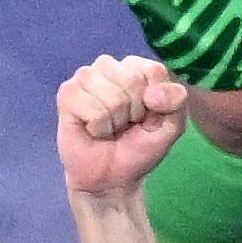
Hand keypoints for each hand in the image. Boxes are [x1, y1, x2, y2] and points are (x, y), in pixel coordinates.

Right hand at [59, 54, 190, 199]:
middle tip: (127, 124)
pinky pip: (93, 110)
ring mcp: (85, 77)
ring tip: (110, 127)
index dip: (158, 100)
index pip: (154, 70)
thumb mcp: (171, 126)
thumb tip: (154, 93)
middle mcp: (109, 67)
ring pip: (113, 96)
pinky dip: (99, 127)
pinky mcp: (66, 93)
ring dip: (116, 121)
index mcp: (136, 68)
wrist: (112, 175)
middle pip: (133, 79)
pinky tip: (94, 130)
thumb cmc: (140, 146)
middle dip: (136, 111)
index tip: (149, 115)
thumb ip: (175, 101)